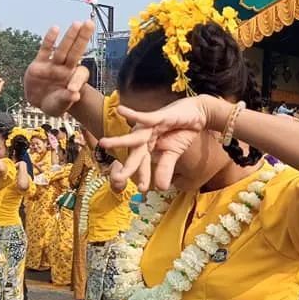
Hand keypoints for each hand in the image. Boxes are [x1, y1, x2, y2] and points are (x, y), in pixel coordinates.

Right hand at [24, 21, 94, 115]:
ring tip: (77, 24)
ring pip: (63, 48)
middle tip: (90, 23)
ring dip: (70, 36)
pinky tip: (55, 28)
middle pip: (76, 51)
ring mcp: (53, 65)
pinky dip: (49, 40)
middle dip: (83, 38)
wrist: (38, 102)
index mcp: (74, 80)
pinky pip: (45, 50)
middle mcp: (65, 69)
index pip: (80, 75)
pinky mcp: (39, 64)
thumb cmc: (54, 104)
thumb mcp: (59, 106)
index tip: (72, 90)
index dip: (77, 80)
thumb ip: (66, 100)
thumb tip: (74, 94)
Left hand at [99, 96, 220, 190]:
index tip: (142, 190)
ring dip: (119, 141)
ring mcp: (149, 127)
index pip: (142, 164)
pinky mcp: (157, 116)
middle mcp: (144, 138)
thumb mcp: (174, 153)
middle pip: (135, 154)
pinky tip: (121, 110)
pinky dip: (132, 114)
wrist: (194, 114)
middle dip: (128, 167)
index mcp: (147, 147)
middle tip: (118, 179)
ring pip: (134, 137)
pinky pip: (143, 116)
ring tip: (104, 143)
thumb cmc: (181, 132)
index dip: (142, 176)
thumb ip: (165, 169)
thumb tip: (161, 189)